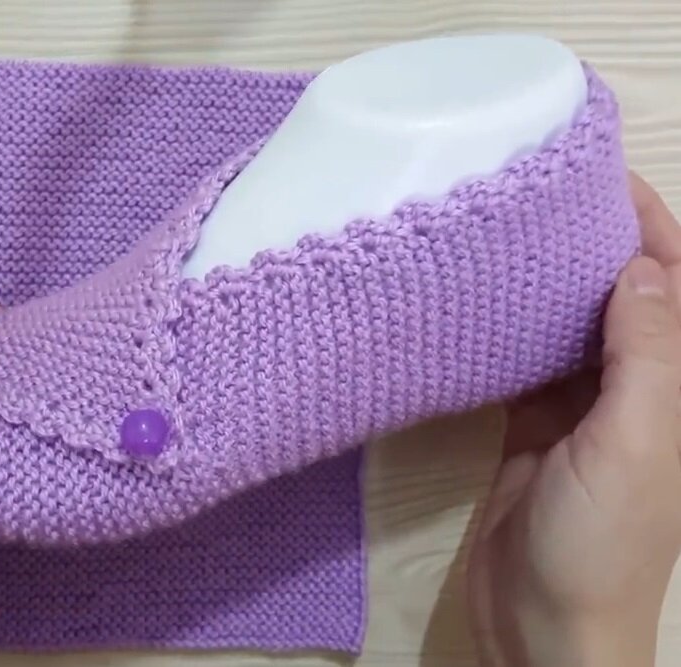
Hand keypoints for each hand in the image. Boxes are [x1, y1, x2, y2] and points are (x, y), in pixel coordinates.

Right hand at [468, 174, 680, 666]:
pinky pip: (526, 362)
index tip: (602, 178)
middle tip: (539, 193)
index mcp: (677, 390)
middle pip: (623, 298)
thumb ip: (644, 353)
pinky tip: (482, 298)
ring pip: (572, 326)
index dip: (653, 230)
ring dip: (546, 282)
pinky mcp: (533, 424)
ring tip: (505, 230)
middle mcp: (638, 388)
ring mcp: (583, 406)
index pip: (675, 288)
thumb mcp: (635, 442)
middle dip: (593, 244)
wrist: (541, 621)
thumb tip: (638, 265)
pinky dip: (510, 330)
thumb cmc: (601, 540)